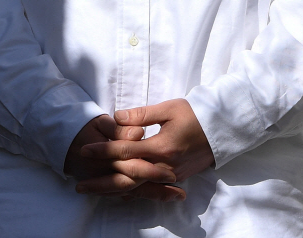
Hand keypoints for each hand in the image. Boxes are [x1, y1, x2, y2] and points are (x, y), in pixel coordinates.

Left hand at [77, 99, 214, 198]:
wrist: (223, 128)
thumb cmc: (196, 114)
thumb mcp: (170, 108)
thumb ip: (141, 115)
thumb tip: (116, 118)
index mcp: (161, 146)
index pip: (125, 150)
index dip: (103, 150)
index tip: (84, 150)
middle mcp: (164, 166)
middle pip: (126, 178)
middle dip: (100, 182)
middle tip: (79, 184)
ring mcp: (170, 175)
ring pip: (135, 188)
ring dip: (112, 191)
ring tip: (93, 192)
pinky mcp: (175, 178)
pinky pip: (149, 190)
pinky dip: (131, 193)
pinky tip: (117, 195)